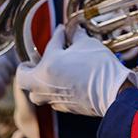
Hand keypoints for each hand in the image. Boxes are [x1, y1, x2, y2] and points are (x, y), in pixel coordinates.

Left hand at [16, 26, 133, 116]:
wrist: (113, 92)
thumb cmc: (99, 67)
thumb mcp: (87, 44)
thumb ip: (76, 35)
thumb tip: (73, 30)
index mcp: (48, 65)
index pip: (51, 44)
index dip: (58, 34)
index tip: (62, 30)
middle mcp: (44, 84)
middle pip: (24, 78)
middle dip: (28, 68)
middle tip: (35, 60)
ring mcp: (53, 98)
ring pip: (35, 93)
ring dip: (38, 83)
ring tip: (48, 73)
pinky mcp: (64, 107)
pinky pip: (50, 99)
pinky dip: (53, 90)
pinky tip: (64, 82)